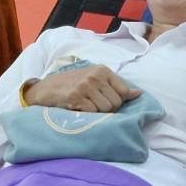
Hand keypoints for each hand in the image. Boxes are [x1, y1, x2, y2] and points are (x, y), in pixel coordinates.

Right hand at [24, 64, 139, 111]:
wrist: (47, 88)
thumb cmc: (74, 85)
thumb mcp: (96, 81)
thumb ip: (117, 87)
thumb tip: (138, 94)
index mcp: (103, 70)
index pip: (124, 91)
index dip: (118, 101)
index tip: (106, 101)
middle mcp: (95, 76)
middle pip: (115, 102)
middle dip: (108, 109)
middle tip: (94, 105)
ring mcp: (85, 85)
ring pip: (105, 109)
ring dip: (97, 113)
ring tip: (86, 106)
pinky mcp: (75, 96)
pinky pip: (92, 112)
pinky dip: (87, 115)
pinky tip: (79, 109)